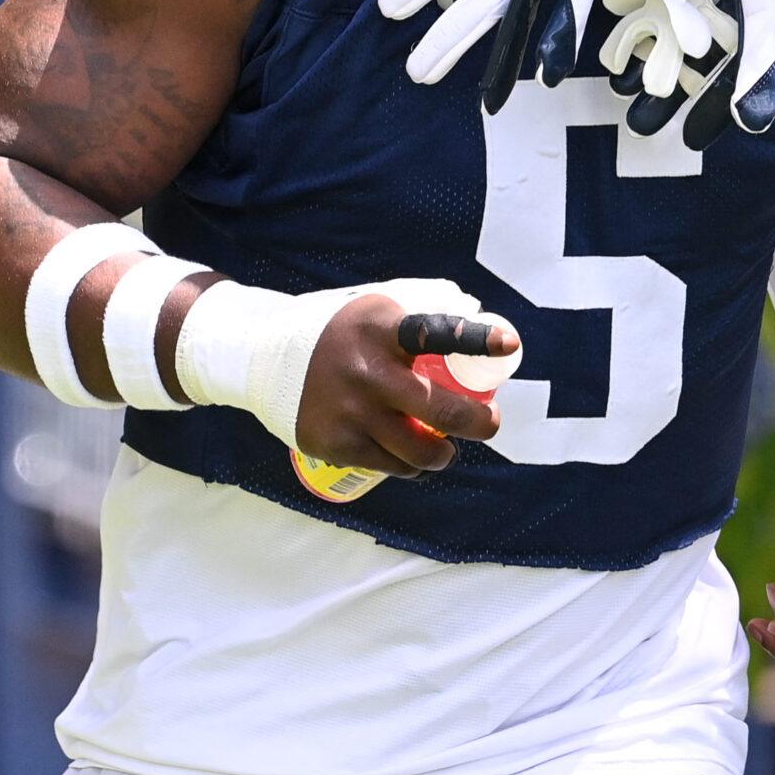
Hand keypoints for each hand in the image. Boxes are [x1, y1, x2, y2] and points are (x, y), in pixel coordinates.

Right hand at [292, 295, 517, 475]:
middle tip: (489, 422)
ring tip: (447, 449)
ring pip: (419, 450)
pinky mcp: (335, 444)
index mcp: (381, 329)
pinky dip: (409, 466)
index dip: (476, 338)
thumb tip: (481, 320)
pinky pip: (390, 466)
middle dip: (478, 422)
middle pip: (440, 411)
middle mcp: (366, 372)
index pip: (435, 332)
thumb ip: (423, 312)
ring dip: (443, 454)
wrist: (265, 357)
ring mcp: (349, 412)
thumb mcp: (376, 308)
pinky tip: (412, 458)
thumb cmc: (342, 332)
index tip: (509, 343)